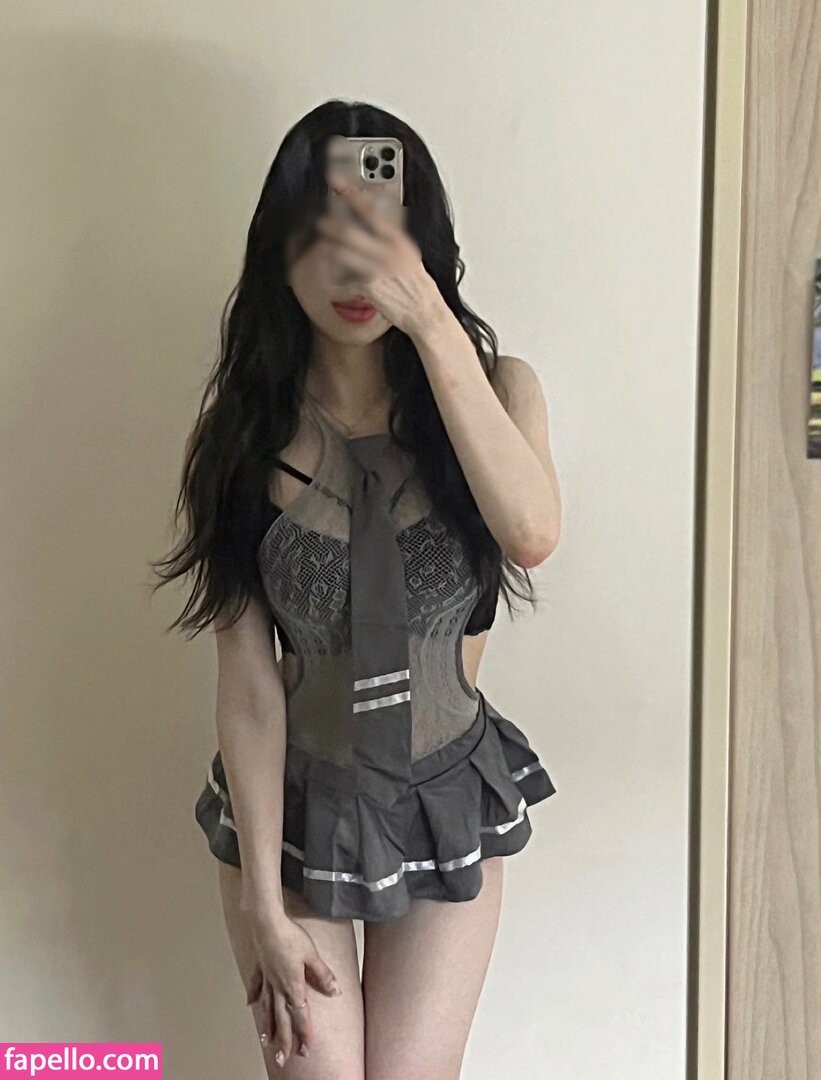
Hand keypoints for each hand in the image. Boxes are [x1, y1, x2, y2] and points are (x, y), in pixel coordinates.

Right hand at [245, 911, 342, 1069]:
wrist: (267, 923)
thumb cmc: (290, 936)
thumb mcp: (312, 955)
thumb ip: (323, 974)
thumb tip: (335, 991)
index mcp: (292, 986)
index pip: (300, 1015)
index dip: (304, 1033)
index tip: (306, 1049)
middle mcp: (277, 987)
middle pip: (281, 1019)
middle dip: (283, 1040)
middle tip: (282, 1059)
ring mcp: (266, 978)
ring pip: (266, 1008)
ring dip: (267, 1026)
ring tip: (265, 1041)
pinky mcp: (260, 968)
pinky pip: (256, 987)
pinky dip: (253, 997)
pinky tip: (250, 1006)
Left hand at [315, 182, 450, 338]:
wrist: (424, 310)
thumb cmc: (415, 284)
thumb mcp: (408, 254)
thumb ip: (390, 239)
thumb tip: (370, 223)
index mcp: (397, 240)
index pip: (370, 210)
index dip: (350, 193)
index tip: (335, 180)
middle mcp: (387, 252)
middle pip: (349, 232)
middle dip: (330, 225)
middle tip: (321, 222)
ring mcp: (377, 269)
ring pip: (341, 253)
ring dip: (329, 249)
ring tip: (327, 248)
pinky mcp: (369, 287)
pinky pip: (344, 277)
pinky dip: (337, 277)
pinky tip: (338, 277)